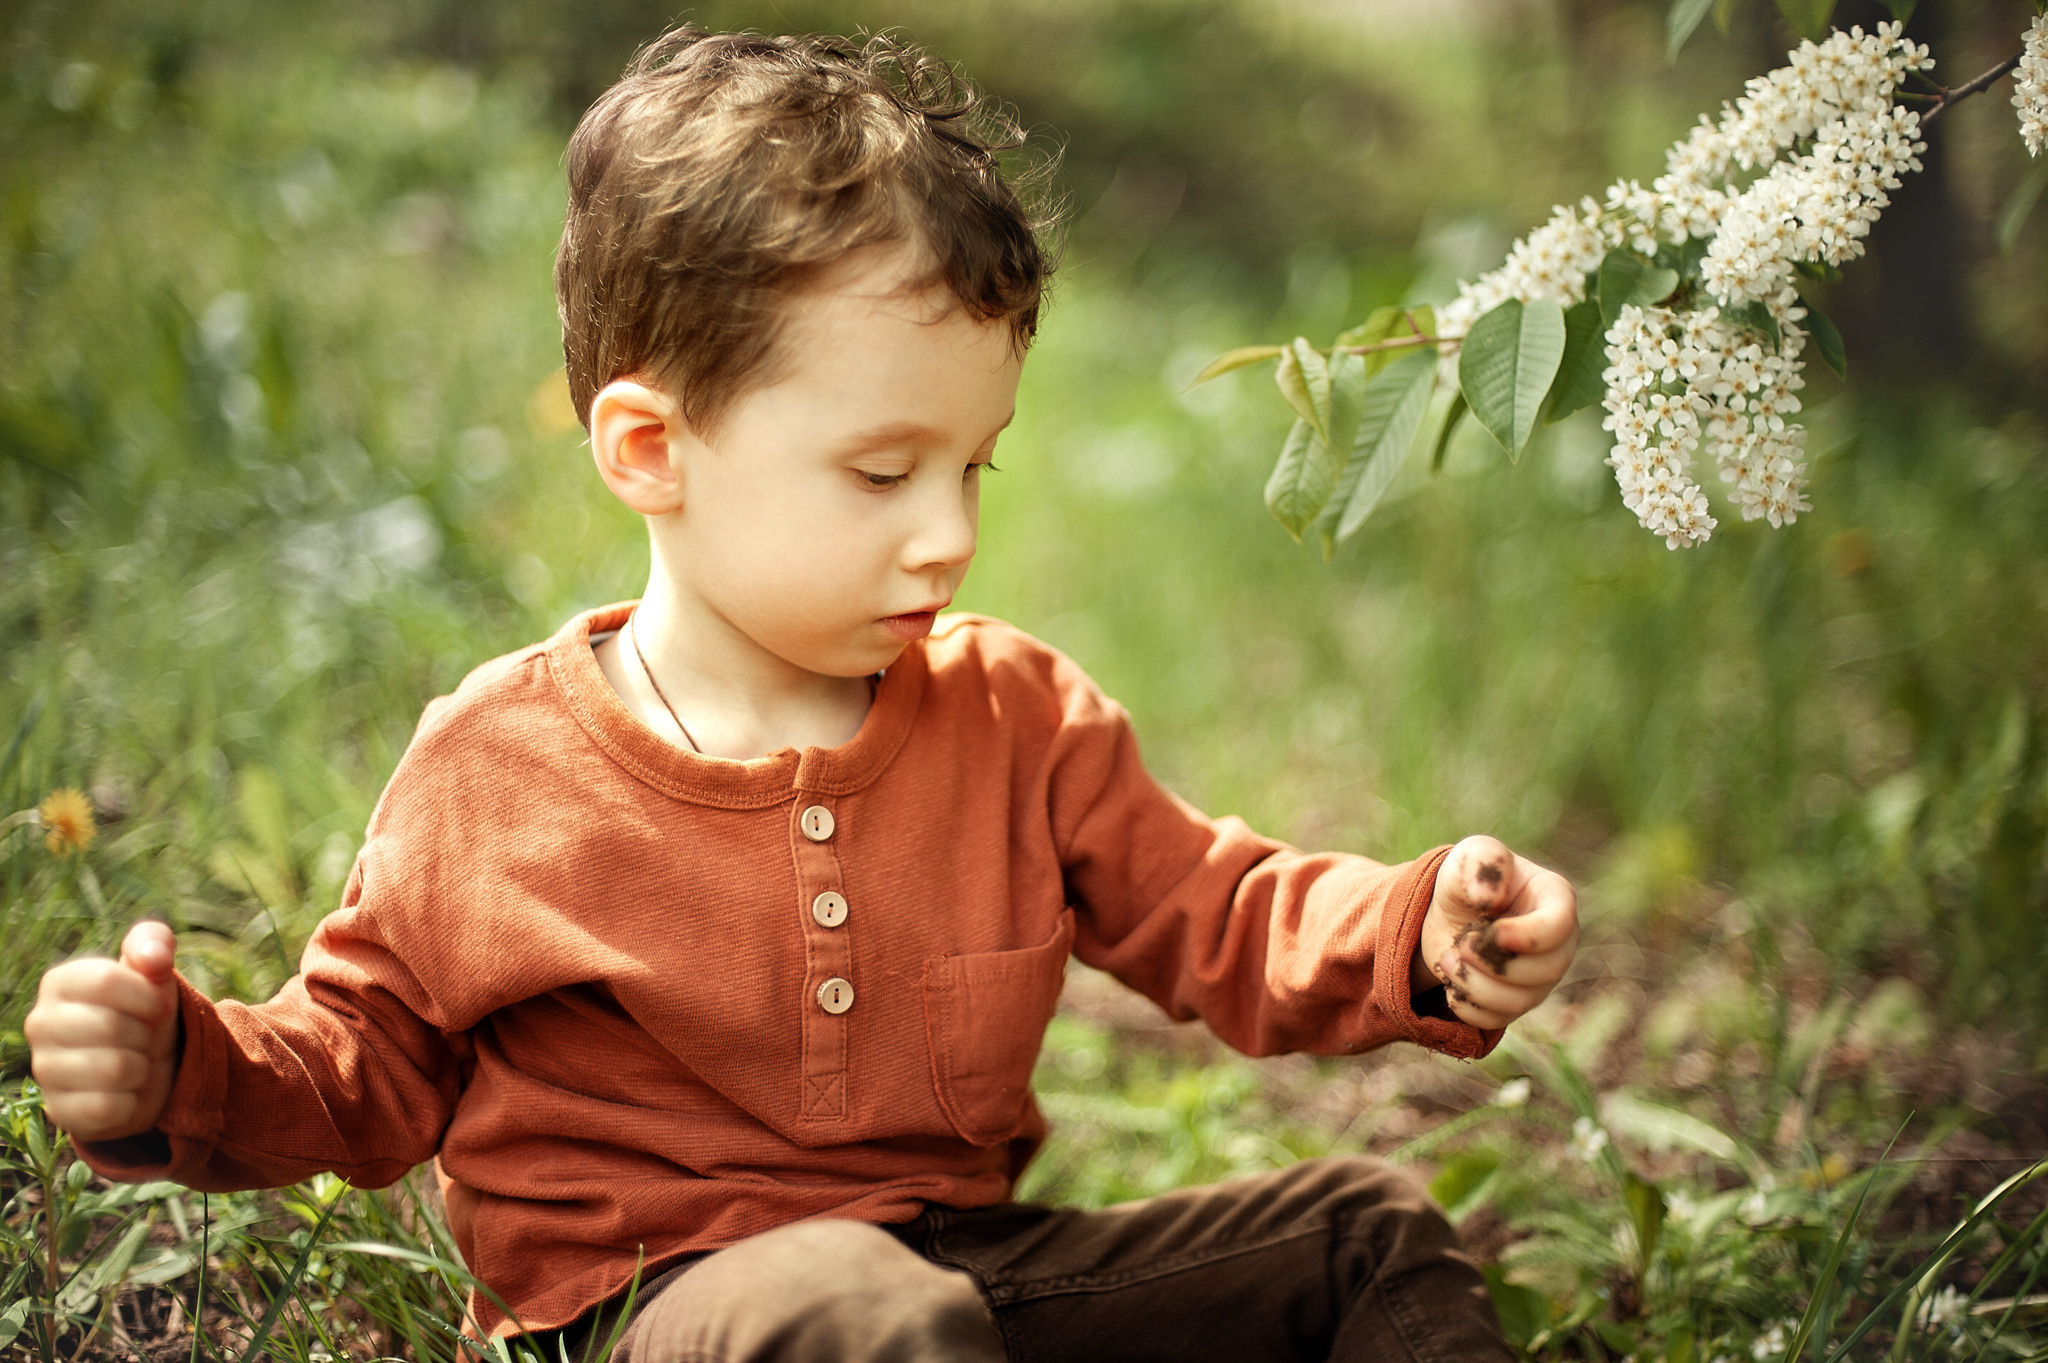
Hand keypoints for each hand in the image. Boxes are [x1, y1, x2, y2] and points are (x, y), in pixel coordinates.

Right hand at [25, 920, 181, 1141]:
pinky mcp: (59, 1110)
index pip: (106, 980)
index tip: (157, 1005)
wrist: (147, 1064)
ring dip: (142, 1067)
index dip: (147, 995)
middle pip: (111, 1027)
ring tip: (136, 1061)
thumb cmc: (146, 1010)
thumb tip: (155, 955)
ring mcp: (44, 1069)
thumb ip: (154, 944)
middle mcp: (40, 1024)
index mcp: (59, 982)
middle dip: (146, 1033)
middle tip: (143, 1036)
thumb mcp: (155, 970)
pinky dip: (133, 1100)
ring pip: (114, 1070)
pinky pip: (110, 1107)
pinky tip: (126, 1091)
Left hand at [1412, 836, 1577, 1029]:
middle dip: (1493, 964)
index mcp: (1556, 899)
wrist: (1449, 914)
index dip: (1525, 936)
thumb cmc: (1469, 879)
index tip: (1490, 933)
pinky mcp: (1518, 1001)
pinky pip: (1497, 1020)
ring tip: (1447, 960)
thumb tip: (1488, 896)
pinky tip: (1453, 981)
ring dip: (1474, 985)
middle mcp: (1559, 942)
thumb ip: (1482, 860)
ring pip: (1521, 1001)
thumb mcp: (1471, 856)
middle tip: (1459, 946)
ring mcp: (1541, 976)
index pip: (1559, 927)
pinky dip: (1466, 1005)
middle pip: (1546, 971)